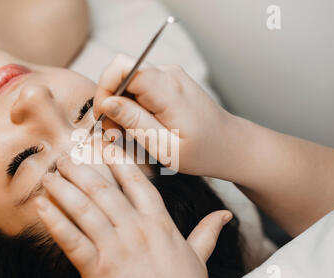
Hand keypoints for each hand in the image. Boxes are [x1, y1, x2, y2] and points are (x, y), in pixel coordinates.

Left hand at [34, 145, 232, 277]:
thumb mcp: (198, 258)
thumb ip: (207, 232)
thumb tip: (226, 214)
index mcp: (160, 224)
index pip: (139, 184)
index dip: (120, 162)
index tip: (104, 145)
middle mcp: (136, 230)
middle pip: (105, 191)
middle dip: (82, 170)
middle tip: (66, 156)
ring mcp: (116, 248)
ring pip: (85, 210)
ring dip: (64, 190)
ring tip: (49, 176)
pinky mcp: (98, 269)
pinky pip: (71, 240)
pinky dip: (54, 221)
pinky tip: (41, 206)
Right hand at [94, 54, 234, 176]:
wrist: (230, 145)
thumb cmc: (203, 152)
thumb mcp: (165, 146)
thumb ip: (135, 122)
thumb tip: (107, 103)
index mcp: (169, 90)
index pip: (124, 68)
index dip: (105, 89)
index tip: (103, 117)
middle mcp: (169, 75)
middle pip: (121, 73)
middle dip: (110, 102)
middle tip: (115, 133)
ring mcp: (170, 76)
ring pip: (127, 81)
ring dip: (120, 107)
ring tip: (128, 134)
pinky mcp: (169, 82)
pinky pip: (139, 86)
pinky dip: (132, 106)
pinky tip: (139, 127)